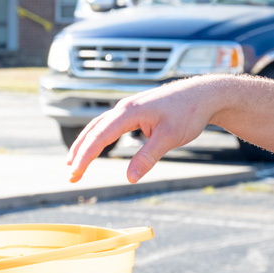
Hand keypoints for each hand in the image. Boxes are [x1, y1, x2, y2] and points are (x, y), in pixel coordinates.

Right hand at [67, 77, 226, 183]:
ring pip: (98, 126)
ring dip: (84, 144)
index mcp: (128, 112)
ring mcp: (128, 107)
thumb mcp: (169, 138)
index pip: (99, 137)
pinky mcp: (134, 110)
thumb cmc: (188, 113)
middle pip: (92, 130)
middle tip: (70, 175)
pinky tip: (95, 146)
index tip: (75, 174)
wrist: (203, 94)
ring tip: (74, 163)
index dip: (85, 157)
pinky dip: (97, 136)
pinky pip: (108, 123)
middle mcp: (123, 107)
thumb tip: (129, 178)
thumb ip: (147, 157)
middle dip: (79, 153)